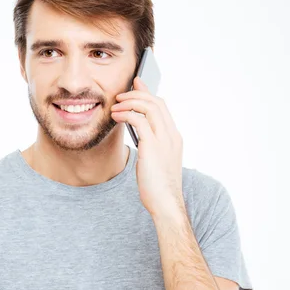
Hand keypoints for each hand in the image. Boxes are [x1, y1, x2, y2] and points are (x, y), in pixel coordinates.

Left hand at [110, 76, 184, 218]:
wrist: (166, 204)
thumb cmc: (158, 186)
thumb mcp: (156, 161)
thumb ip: (151, 145)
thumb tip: (139, 135)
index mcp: (174, 138)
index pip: (162, 107)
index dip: (148, 93)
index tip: (136, 85)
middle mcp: (171, 135)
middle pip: (156, 102)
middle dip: (137, 93)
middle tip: (120, 94)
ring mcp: (164, 140)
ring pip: (149, 107)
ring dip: (129, 102)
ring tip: (115, 105)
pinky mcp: (152, 147)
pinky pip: (139, 121)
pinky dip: (126, 114)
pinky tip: (116, 117)